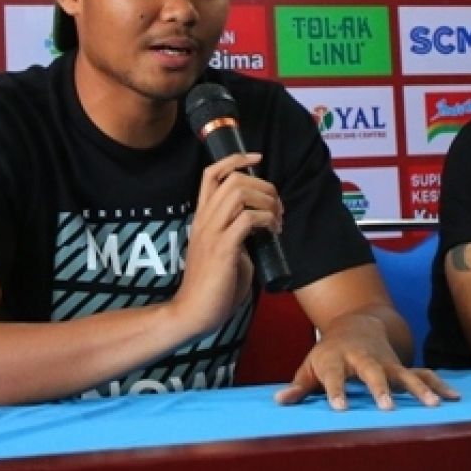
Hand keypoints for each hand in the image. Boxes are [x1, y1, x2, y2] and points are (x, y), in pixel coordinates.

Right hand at [170, 152, 279, 337]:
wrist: (194, 312)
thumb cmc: (212, 286)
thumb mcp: (226, 251)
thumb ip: (237, 234)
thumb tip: (259, 226)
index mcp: (202, 218)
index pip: (211, 174)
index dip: (235, 159)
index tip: (257, 157)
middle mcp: (205, 220)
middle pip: (233, 179)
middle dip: (263, 184)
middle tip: (277, 205)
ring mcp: (212, 233)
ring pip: (240, 193)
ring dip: (266, 201)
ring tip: (277, 219)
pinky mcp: (223, 249)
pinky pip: (248, 219)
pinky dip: (266, 219)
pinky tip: (273, 231)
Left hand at [274, 311, 458, 410]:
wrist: (357, 324)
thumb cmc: (329, 353)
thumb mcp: (310, 365)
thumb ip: (298, 385)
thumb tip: (279, 401)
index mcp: (336, 359)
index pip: (334, 376)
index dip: (336, 390)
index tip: (340, 408)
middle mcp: (363, 359)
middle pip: (371, 371)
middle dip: (380, 388)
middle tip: (387, 407)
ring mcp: (385, 361)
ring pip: (403, 373)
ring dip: (418, 388)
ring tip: (433, 405)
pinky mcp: (401, 365)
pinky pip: (422, 374)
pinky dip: (438, 384)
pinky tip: (453, 397)